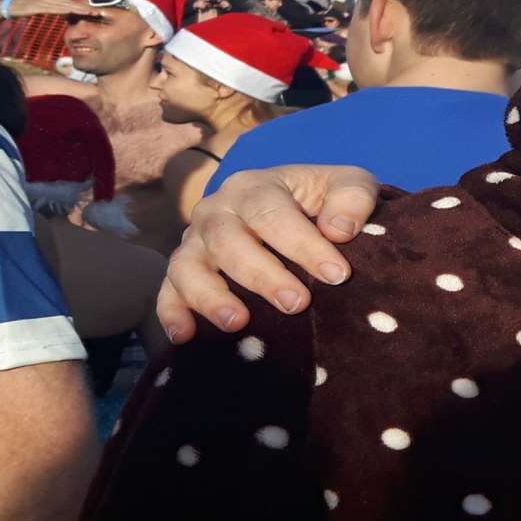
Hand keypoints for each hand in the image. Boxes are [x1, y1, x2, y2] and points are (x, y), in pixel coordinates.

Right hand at [3, 0, 100, 18]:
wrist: (18, 4)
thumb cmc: (36, 2)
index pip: (75, 2)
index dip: (86, 6)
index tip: (97, 9)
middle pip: (73, 4)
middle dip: (86, 8)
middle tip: (98, 12)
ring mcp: (48, 2)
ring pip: (66, 6)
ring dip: (78, 10)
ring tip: (89, 12)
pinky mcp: (41, 7)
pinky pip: (54, 9)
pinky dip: (62, 10)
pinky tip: (69, 12)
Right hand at [154, 165, 382, 342]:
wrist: (296, 206)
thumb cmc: (323, 199)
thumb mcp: (348, 184)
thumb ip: (353, 197)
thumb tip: (339, 229)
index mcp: (255, 186)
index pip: (272, 213)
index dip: (303, 245)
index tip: (337, 275)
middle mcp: (217, 210)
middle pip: (227, 241)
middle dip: (262, 275)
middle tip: (297, 304)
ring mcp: (195, 241)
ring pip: (188, 266)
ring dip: (210, 296)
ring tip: (239, 322)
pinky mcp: (183, 270)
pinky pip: (167, 290)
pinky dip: (171, 312)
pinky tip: (185, 336)